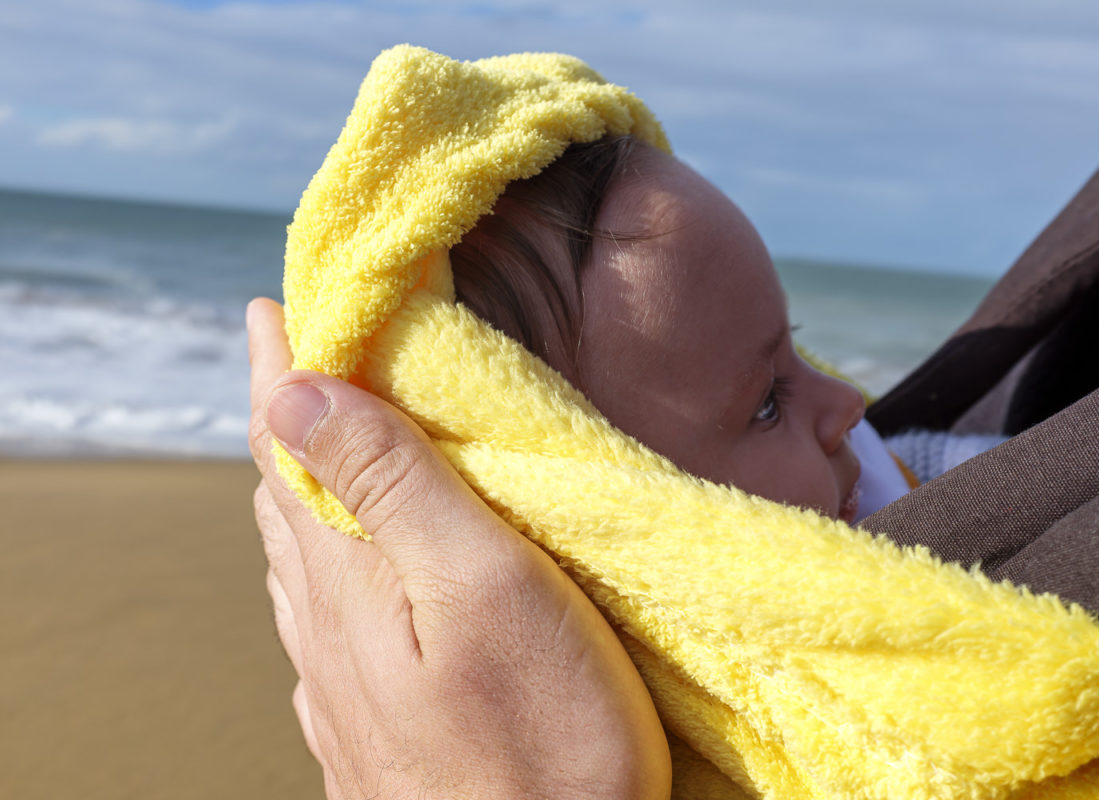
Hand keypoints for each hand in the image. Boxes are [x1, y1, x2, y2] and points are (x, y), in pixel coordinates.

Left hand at [246, 298, 669, 799]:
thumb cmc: (540, 738)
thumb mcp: (478, 588)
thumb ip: (391, 485)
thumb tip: (299, 390)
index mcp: (346, 572)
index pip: (292, 439)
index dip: (283, 365)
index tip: (276, 302)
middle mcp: (325, 622)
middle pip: (286, 491)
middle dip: (287, 411)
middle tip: (295, 350)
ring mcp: (342, 676)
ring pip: (297, 550)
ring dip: (301, 476)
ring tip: (309, 433)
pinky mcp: (369, 715)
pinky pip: (320, 605)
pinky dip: (321, 546)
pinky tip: (331, 556)